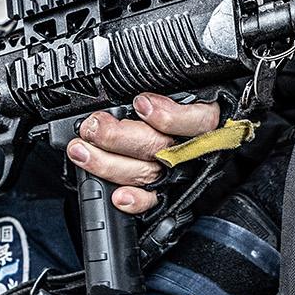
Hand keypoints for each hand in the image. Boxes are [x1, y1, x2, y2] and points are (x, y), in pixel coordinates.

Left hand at [65, 94, 220, 214]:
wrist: (213, 147)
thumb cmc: (192, 114)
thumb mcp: (192, 95)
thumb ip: (171, 94)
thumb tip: (136, 93)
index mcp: (204, 122)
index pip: (198, 120)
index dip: (170, 116)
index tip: (140, 103)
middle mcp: (193, 150)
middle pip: (160, 146)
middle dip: (118, 137)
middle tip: (92, 127)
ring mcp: (180, 174)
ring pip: (148, 172)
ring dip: (109, 164)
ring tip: (81, 151)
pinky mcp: (170, 194)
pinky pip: (155, 201)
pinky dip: (137, 200)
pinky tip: (119, 196)